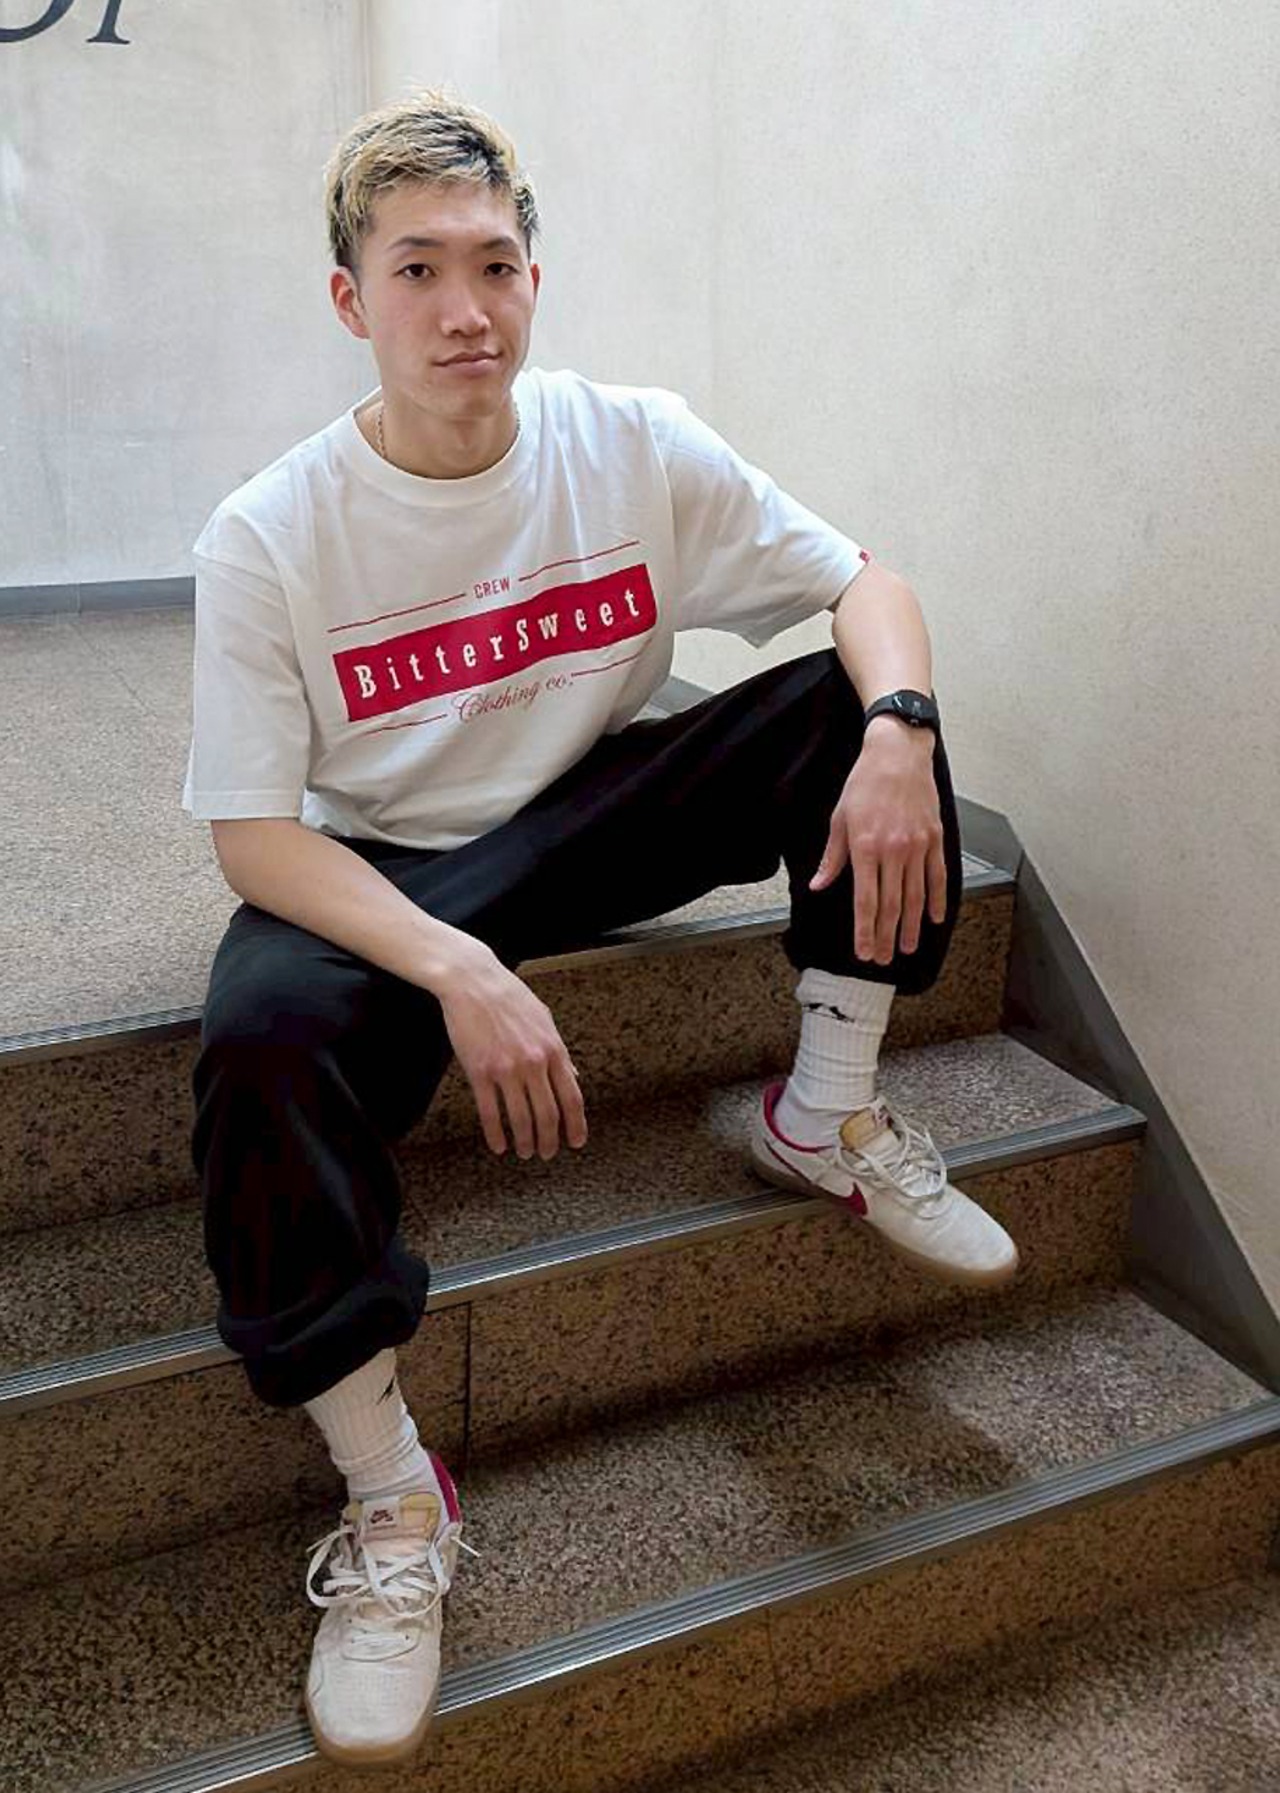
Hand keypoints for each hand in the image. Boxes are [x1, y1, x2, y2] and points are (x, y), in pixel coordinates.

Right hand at [436, 939, 587, 1158]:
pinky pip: (490, 1112)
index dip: (576, 1124)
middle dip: (550, 1140)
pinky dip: (496, 1134)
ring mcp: (507, 1069)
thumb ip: (560, 1052)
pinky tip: (498, 1145)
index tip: (576, 1141)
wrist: (474, 982)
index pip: (572, 1097)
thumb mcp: (545, 1020)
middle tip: (547, 1153)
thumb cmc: (509, 997)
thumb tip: (573, 1077)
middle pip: (549, 1114)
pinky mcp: (480, 1071)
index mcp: (553, 1050)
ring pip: (521, 1118)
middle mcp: (534, 1062)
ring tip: (525, 1152)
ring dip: (525, 1141)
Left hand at [809, 720, 947, 963]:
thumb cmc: (865, 783)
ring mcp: (917, 846)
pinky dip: (937, 900)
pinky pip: (938, 876)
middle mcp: (893, 850)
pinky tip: (934, 919)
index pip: (866, 901)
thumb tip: (819, 884)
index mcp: (865, 847)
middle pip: (891, 905)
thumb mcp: (839, 818)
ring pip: (915, 897)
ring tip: (907, 947)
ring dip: (911, 926)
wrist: (898, 753)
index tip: (864, 952)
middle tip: (884, 959)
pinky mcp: (934, 838)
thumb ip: (833, 857)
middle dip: (886, 936)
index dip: (865, 930)